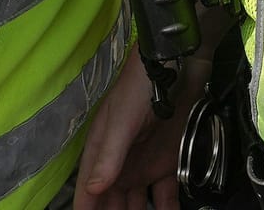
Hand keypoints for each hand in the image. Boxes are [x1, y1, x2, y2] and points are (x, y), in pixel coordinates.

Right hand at [75, 46, 194, 209]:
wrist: (177, 68)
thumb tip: (94, 188)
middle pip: (112, 199)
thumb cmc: (140, 89)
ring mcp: (145, 163)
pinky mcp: (168, 163)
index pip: (89, 186)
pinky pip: (166, 195)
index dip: (86, 207)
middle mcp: (120, 161)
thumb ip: (109, 155)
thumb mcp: (121, 121)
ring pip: (137, 202)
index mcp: (102, 149)